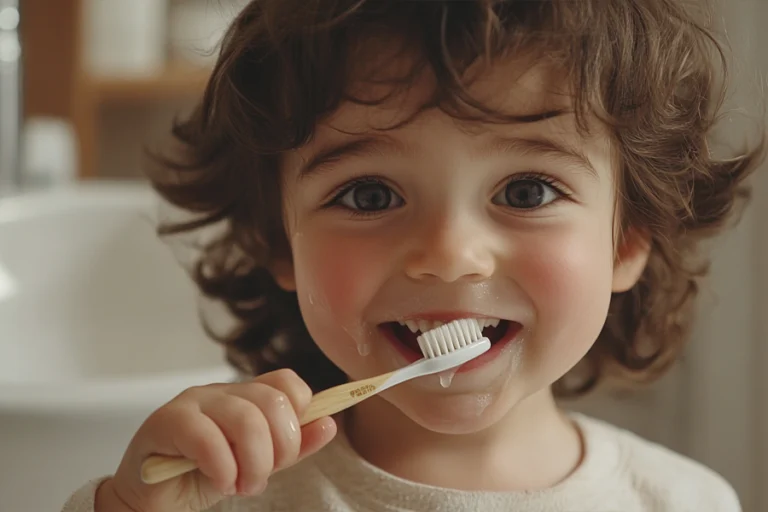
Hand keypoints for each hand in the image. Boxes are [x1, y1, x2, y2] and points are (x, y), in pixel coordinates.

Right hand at [96, 369, 336, 511]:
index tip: (288, 451)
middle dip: (279, 449)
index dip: (300, 414)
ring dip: (252, 464)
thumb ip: (292, 447)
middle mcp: (221, 391)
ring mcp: (193, 402)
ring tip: (241, 486)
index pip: (287, 383)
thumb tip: (330, 424)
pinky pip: (207, 439)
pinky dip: (222, 468)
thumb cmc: (203, 477)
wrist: (152, 501)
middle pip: (272, 402)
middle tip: (261, 479)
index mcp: (245, 395)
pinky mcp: (167, 422)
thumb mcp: (257, 463)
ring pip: (245, 419)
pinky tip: (219, 483)